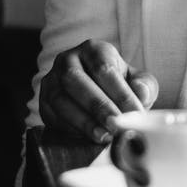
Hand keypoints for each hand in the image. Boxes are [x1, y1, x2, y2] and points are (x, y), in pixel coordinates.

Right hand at [37, 39, 159, 143]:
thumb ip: (145, 86)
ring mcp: (51, 80)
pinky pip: (51, 115)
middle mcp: (67, 60)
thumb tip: (141, 92)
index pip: (104, 68)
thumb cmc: (121, 86)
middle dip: (97, 106)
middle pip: (76, 80)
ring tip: (103, 136)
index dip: (120, 92)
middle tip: (115, 125)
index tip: (134, 112)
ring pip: (59, 99)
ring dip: (82, 120)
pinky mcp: (42, 102)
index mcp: (93, 49)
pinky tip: (87, 138)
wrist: (98, 95)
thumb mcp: (139, 81)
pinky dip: (70, 128)